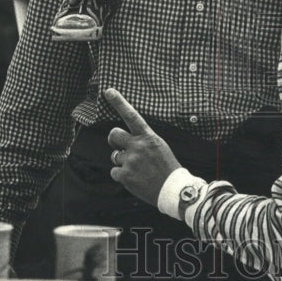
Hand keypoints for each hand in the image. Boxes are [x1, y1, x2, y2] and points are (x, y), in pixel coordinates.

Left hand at [105, 88, 180, 205]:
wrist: (173, 190)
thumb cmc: (166, 167)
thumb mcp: (159, 146)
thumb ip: (142, 140)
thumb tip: (123, 141)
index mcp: (148, 137)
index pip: (131, 115)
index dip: (119, 102)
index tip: (108, 90)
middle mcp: (137, 146)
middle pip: (113, 134)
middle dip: (115, 140)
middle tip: (122, 147)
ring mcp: (130, 161)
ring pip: (115, 156)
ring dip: (122, 162)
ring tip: (138, 169)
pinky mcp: (125, 176)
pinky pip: (114, 172)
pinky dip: (122, 176)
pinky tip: (135, 179)